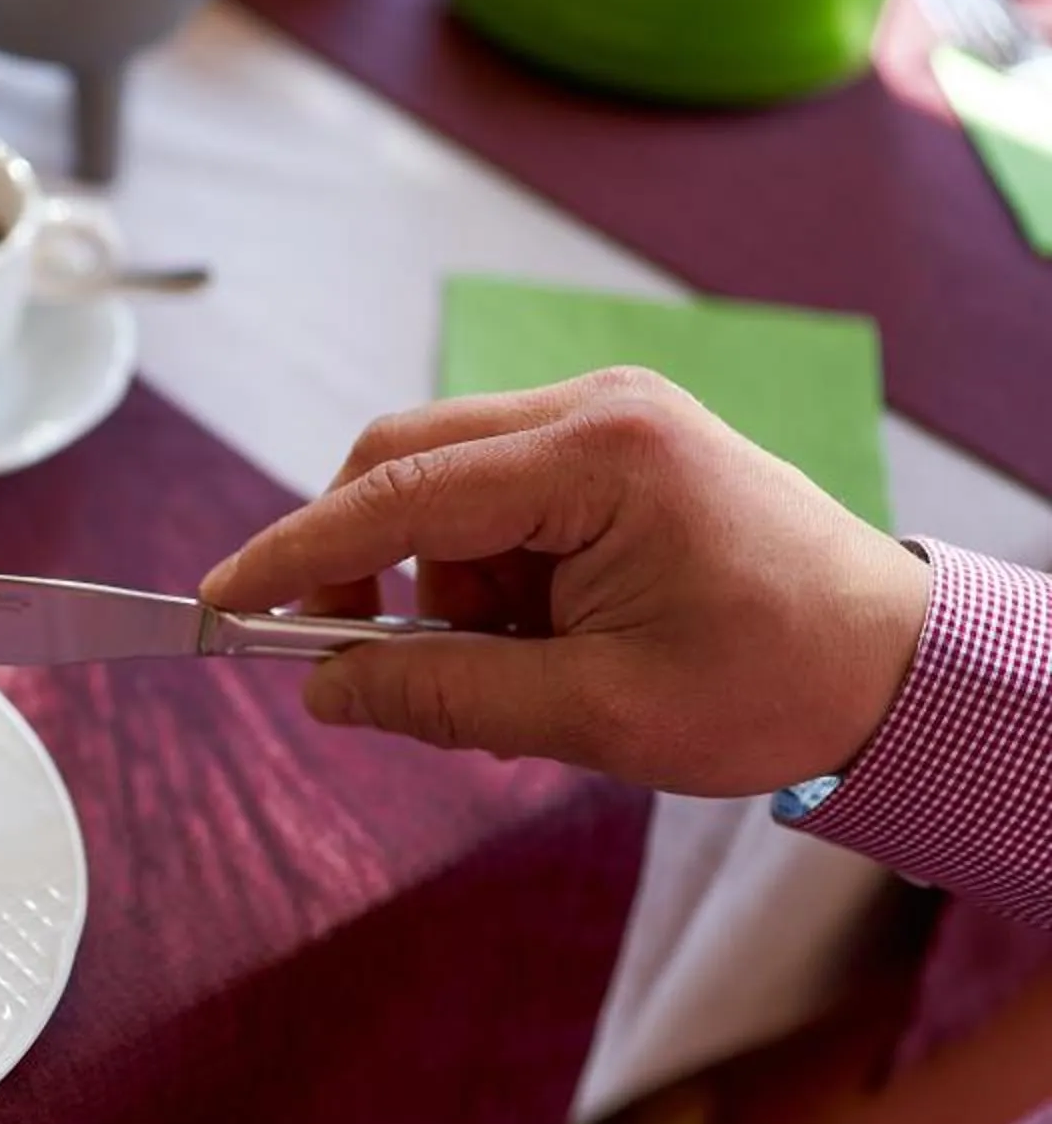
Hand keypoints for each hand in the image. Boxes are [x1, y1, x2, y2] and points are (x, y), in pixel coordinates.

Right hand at [198, 369, 931, 796]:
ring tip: (501, 673)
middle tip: (346, 663)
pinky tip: (533, 641)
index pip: (399, 492)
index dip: (297, 551)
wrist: (901, 667)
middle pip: (404, 463)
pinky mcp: (614, 449)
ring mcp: (606, 420)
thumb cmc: (777, 684)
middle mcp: (596, 410)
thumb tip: (325, 691)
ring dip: (436, 586)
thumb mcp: (596, 713)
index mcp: (600, 456)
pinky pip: (496, 501)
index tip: (222, 603)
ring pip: (443, 488)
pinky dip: (482, 577)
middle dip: (357, 567)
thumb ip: (443, 694)